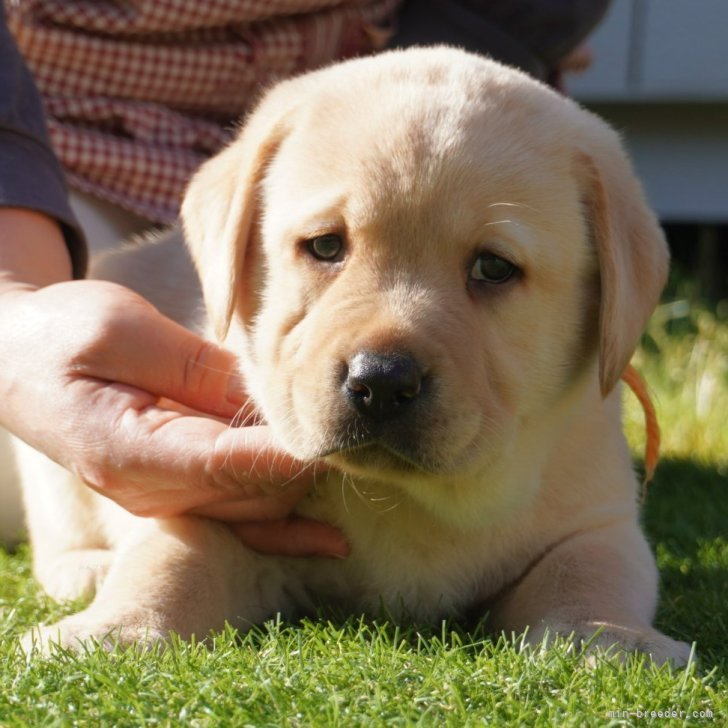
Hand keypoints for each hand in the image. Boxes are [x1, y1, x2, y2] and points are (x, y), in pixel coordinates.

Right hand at [0, 211, 346, 557]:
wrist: (16, 361)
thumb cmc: (61, 336)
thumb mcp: (122, 330)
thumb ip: (195, 368)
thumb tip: (266, 393)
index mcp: (131, 451)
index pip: (231, 464)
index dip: (290, 453)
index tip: (342, 436)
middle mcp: (151, 489)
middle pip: (253, 492)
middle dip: (308, 467)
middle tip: (365, 436)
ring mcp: (165, 496)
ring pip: (253, 508)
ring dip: (302, 488)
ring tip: (364, 466)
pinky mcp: (177, 488)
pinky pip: (237, 515)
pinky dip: (283, 524)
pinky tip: (328, 540)